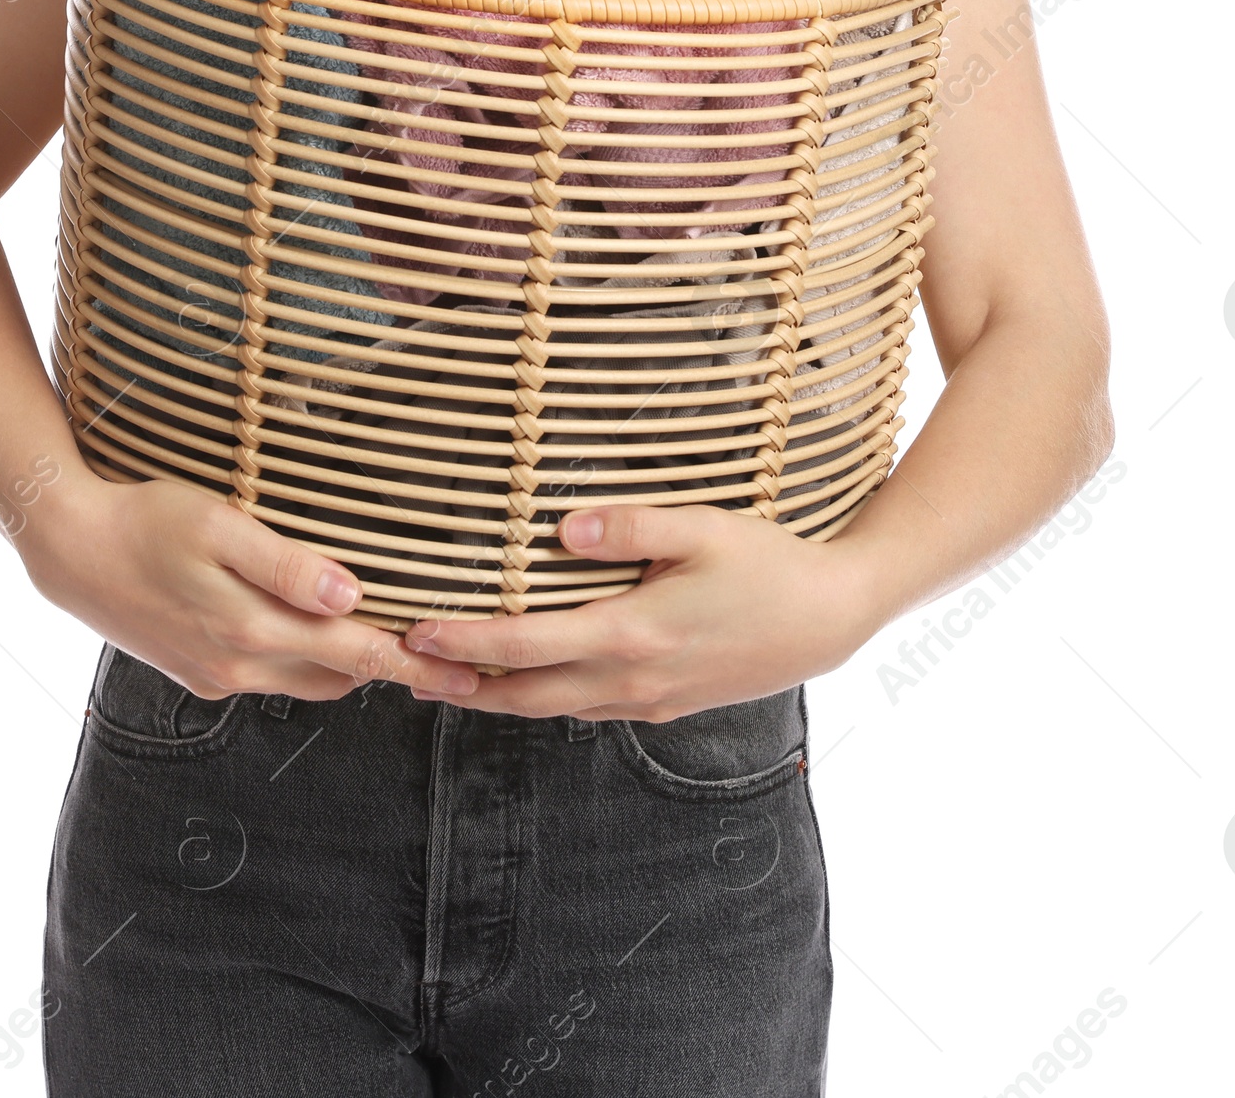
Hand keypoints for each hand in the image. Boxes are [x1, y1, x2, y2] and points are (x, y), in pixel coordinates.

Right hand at [20, 469, 484, 702]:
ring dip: (352, 670)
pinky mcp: (198, 672)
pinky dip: (307, 662)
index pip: (355, 655)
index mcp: (250, 632)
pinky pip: (271, 676)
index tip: (467, 675)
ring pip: (306, 680)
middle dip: (397, 674)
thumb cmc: (147, 519)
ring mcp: (216, 676)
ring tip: (402, 652)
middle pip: (339, 678)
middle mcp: (239, 666)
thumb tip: (350, 593)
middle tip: (458, 670)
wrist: (70, 549)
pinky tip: (320, 636)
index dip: (414, 665)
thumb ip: (285, 564)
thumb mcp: (218, 524)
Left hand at [400, 503, 882, 718]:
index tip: (415, 632)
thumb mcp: (702, 527)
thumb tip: (563, 526)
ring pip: (551, 708)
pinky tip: (525, 678)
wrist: (831, 618)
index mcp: (631, 635)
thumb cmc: (768, 562)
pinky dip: (542, 696)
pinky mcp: (664, 706)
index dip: (464, 642)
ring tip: (445, 677)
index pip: (524, 645)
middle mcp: (631, 681)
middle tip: (403, 669)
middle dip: (459, 684)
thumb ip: (630, 526)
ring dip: (496, 696)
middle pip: (522, 695)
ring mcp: (648, 701)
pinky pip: (585, 707)